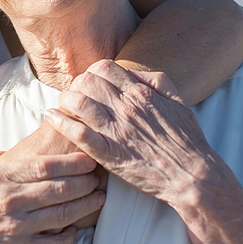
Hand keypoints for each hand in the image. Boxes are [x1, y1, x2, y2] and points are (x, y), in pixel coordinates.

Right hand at [0, 150, 104, 243]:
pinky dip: (68, 236)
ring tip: (99, 198)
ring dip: (86, 205)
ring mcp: (16, 226)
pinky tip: (75, 230)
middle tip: (100, 177)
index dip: (72, 161)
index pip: (45, 165)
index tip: (88, 158)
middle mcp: (10, 200)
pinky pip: (53, 243)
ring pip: (62, 213)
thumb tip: (8, 152)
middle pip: (60, 187)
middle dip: (86, 181)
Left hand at [45, 59, 216, 204]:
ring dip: (65, 99)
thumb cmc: (187, 140)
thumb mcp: (178, 101)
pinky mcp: (108, 154)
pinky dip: (60, 122)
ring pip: (78, 102)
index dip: (92, 71)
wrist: (191, 175)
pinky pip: (77, 133)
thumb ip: (156, 80)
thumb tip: (133, 72)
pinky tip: (51, 117)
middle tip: (75, 93)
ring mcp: (115, 131)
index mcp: (140, 94)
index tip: (90, 81)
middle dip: (77, 83)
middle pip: (87, 82)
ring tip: (62, 103)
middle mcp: (125, 108)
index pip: (104, 68)